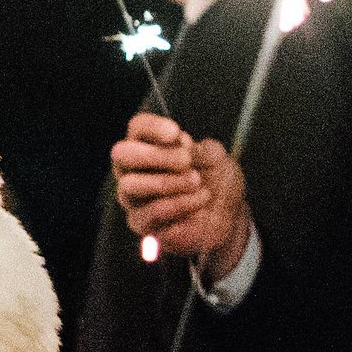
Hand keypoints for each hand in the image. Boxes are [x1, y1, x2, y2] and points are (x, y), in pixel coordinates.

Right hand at [111, 112, 252, 281]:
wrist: (229, 218)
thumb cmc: (216, 181)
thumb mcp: (218, 159)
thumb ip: (201, 150)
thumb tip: (181, 146)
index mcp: (149, 145)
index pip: (138, 128)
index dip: (152, 127)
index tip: (175, 133)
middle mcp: (133, 170)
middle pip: (121, 154)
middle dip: (155, 155)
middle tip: (186, 160)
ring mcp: (133, 198)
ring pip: (130, 185)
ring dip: (167, 182)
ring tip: (195, 181)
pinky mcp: (142, 224)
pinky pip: (150, 212)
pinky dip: (180, 204)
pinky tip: (201, 199)